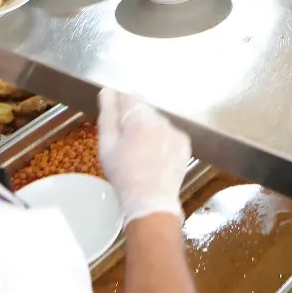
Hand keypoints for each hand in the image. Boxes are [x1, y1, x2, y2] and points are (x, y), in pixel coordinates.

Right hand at [96, 90, 190, 223]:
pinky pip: (170, 134)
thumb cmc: (123, 175)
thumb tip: (107, 91)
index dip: (120, 106)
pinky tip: (154, 157)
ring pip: (158, 121)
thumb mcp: (107, 145)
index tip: (116, 121)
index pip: (130, 97)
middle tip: (127, 143)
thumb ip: (107, 114)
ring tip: (141, 153)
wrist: (150, 201)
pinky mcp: (184, 143)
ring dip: (149, 129)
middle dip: (135, 120)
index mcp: (140, 118)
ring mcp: (176, 132)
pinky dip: (162, 140)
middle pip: (145, 109)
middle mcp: (161, 120)